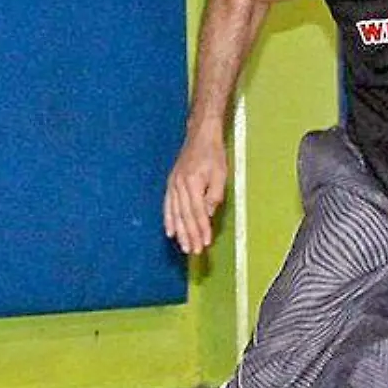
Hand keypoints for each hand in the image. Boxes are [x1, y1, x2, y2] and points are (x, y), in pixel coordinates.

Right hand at [163, 133, 227, 254]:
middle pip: (185, 216)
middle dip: (190, 235)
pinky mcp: (171, 184)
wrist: (200, 137)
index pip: (197, 212)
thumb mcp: (221, 174)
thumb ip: (214, 195)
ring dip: (180, 232)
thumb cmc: (213, 155)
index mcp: (193, 183)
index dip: (201, 229)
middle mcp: (180, 186)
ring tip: (184, 246)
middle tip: (194, 251)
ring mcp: (173, 185)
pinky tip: (170, 231)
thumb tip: (208, 214)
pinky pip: (167, 205)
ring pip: (175, 213)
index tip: (205, 243)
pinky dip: (168, 220)